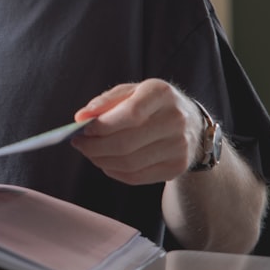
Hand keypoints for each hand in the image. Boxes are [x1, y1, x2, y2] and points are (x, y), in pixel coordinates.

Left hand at [71, 79, 200, 185]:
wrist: (191, 123)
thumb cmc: (150, 104)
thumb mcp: (131, 92)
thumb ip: (105, 102)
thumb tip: (80, 118)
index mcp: (161, 94)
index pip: (131, 113)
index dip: (102, 125)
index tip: (82, 128)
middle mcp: (175, 120)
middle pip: (126, 143)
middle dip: (94, 147)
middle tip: (78, 143)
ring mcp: (179, 146)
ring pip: (129, 163)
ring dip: (101, 160)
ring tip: (89, 152)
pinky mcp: (177, 167)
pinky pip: (136, 177)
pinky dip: (114, 171)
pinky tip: (106, 162)